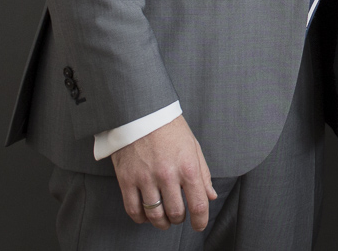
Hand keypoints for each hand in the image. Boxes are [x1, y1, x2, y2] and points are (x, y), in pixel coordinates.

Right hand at [109, 114, 216, 229]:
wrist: (141, 113)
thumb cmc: (170, 129)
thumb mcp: (193, 147)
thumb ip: (203, 174)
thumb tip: (211, 196)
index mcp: (187, 166)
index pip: (198, 204)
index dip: (200, 220)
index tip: (199, 225)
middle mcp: (167, 175)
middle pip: (175, 213)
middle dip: (179, 219)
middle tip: (179, 216)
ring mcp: (145, 179)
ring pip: (154, 215)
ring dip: (161, 222)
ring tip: (164, 219)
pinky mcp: (127, 180)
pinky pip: (133, 210)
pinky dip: (141, 218)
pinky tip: (146, 215)